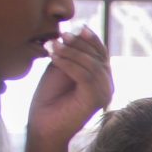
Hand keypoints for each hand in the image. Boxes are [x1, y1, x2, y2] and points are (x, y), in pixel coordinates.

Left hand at [27, 26, 112, 149]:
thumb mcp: (61, 67)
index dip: (91, 39)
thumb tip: (78, 31)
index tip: (76, 27)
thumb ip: (72, 53)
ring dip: (70, 53)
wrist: (44, 124)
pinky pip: (86, 76)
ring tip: (52, 47)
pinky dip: (69, 64)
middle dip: (78, 44)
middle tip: (60, 37)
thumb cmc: (50, 97)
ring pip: (92, 65)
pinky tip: (54, 59)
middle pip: (98, 56)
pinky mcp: (97, 100)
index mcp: (101, 77)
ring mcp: (104, 93)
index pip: (101, 52)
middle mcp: (107, 85)